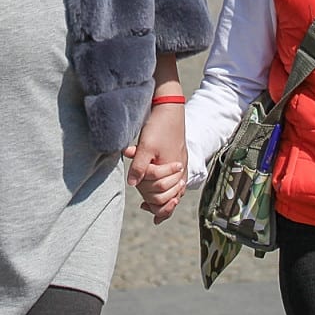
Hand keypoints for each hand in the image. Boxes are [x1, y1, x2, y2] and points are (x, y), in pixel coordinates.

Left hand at [124, 102, 186, 224]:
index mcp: (175, 171)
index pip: (165, 199)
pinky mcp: (178, 160)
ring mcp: (182, 166)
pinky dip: (166, 189)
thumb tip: (132, 184)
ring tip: (149, 205)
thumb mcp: (146, 147)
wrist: (169, 108)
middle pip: (169, 197)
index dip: (153, 204)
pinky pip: (175, 181)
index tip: (143, 207)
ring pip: (174, 191)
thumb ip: (139, 167)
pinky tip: (156, 189)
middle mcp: (181, 171)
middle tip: (145, 206)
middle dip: (157, 202)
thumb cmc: (159, 127)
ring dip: (161, 197)